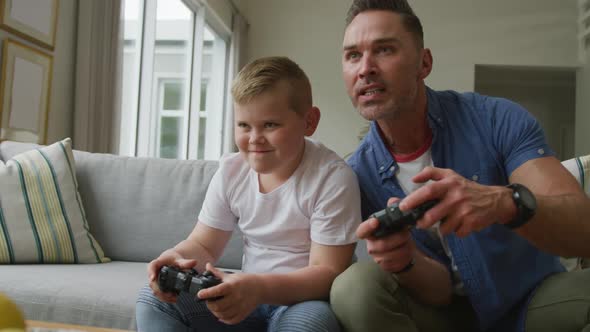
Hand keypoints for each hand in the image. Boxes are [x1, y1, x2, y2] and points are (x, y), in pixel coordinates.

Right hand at [146, 249, 196, 302]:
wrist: (170, 261)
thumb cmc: (172, 259)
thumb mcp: (179, 260)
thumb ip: (186, 262)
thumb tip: (194, 262)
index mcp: (157, 263)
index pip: (152, 266)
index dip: (151, 272)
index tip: (153, 278)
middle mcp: (153, 273)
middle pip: (152, 282)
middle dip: (160, 290)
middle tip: (170, 294)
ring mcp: (154, 281)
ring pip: (155, 290)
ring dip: (163, 296)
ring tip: (174, 298)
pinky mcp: (157, 287)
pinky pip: (159, 294)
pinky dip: (165, 298)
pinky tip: (174, 299)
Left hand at [198, 263, 260, 324]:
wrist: (260, 288)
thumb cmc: (245, 281)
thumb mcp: (231, 275)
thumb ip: (217, 273)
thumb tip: (207, 266)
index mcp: (232, 286)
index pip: (217, 290)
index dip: (207, 293)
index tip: (200, 294)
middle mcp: (236, 297)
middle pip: (218, 306)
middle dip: (210, 305)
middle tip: (208, 301)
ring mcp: (240, 306)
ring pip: (222, 314)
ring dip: (215, 312)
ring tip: (215, 307)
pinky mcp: (243, 313)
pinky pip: (230, 320)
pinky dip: (224, 319)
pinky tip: (222, 314)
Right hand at [358, 198, 415, 272]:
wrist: (402, 251)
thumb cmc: (395, 234)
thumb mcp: (395, 221)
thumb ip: (394, 209)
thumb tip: (393, 200)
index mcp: (370, 232)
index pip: (362, 231)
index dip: (367, 227)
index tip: (375, 221)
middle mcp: (371, 245)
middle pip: (382, 244)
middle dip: (397, 238)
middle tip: (407, 233)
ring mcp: (377, 257)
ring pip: (392, 253)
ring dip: (403, 246)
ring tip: (408, 241)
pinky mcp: (385, 265)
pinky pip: (397, 261)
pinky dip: (405, 255)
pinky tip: (407, 250)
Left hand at [400, 166, 514, 236]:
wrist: (494, 200)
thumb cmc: (467, 188)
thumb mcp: (451, 175)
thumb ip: (431, 173)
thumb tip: (414, 179)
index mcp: (449, 184)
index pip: (428, 191)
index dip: (414, 199)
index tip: (403, 206)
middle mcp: (456, 197)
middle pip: (432, 215)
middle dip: (423, 222)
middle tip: (420, 223)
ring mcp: (465, 211)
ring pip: (443, 228)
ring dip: (442, 227)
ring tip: (447, 220)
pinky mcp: (472, 223)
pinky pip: (456, 233)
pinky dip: (455, 231)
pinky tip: (460, 223)